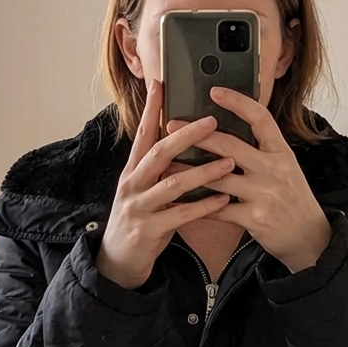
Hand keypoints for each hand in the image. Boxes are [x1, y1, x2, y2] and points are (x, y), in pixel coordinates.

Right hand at [95, 80, 235, 288]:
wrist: (117, 262)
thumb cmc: (138, 222)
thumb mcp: (143, 191)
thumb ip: (159, 171)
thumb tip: (182, 145)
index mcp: (132, 171)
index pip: (142, 134)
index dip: (151, 109)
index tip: (161, 84)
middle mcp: (132, 184)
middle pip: (160, 152)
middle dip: (187, 135)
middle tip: (212, 121)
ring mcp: (138, 207)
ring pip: (173, 183)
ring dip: (203, 171)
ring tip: (229, 161)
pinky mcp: (148, 230)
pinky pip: (181, 215)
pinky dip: (204, 206)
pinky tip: (223, 199)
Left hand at [167, 87, 331, 273]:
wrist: (310, 237)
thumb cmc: (293, 199)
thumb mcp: (286, 167)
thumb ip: (262, 150)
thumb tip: (232, 129)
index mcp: (281, 152)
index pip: (260, 118)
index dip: (237, 102)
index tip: (214, 91)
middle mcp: (273, 169)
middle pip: (230, 145)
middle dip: (197, 135)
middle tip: (172, 126)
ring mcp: (264, 194)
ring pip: (217, 178)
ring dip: (188, 171)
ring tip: (167, 165)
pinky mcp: (254, 218)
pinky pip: (218, 209)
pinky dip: (197, 205)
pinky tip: (180, 200)